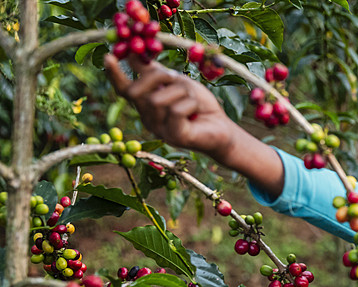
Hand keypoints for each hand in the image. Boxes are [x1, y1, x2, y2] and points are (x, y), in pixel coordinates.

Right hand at [104, 54, 237, 160]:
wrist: (223, 129)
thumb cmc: (200, 106)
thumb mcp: (177, 83)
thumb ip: (155, 72)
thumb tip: (133, 54)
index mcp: (146, 107)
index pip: (124, 91)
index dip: (115, 75)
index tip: (108, 56)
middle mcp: (149, 120)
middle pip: (137, 92)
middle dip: (156, 78)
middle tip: (176, 78)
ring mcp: (161, 130)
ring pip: (158, 100)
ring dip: (181, 92)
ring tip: (193, 100)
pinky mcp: (175, 137)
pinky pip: (175, 111)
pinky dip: (189, 104)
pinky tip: (196, 112)